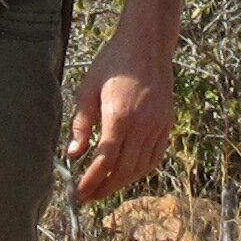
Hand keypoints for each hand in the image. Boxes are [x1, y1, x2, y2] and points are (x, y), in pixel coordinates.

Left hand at [64, 22, 176, 200]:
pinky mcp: (167, 124)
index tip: (79, 193)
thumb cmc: (113, 63)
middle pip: (123, 170)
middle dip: (104, 188)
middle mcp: (142, 124)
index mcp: (119, 116)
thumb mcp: (87, 89)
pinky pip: (155, 157)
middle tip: (88, 196)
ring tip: (104, 186)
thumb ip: (81, 124)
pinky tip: (126, 173)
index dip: (91, 181)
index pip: (104, 160)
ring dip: (121, 182)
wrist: (147, 44)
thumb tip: (72, 154)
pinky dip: (140, 170)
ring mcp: (158, 125)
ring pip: (141, 168)